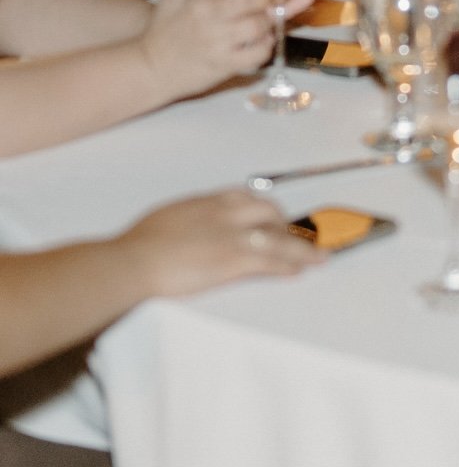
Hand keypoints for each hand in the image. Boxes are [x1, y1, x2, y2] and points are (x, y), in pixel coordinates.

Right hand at [120, 189, 323, 299]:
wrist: (135, 260)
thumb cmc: (138, 245)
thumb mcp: (166, 220)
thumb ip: (185, 221)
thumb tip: (186, 228)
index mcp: (206, 201)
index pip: (243, 198)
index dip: (260, 208)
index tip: (268, 216)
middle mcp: (225, 212)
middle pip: (267, 211)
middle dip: (283, 224)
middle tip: (292, 236)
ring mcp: (232, 235)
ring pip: (278, 237)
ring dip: (301, 247)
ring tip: (316, 255)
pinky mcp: (235, 260)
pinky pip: (272, 260)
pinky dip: (290, 264)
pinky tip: (301, 269)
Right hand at [143, 0, 330, 98]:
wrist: (153, 69)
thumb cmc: (166, 25)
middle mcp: (208, 18)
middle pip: (247, 0)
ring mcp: (219, 43)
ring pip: (258, 26)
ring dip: (271, 17)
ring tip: (273, 12)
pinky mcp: (227, 66)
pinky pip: (258, 53)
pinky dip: (267, 44)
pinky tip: (267, 36)